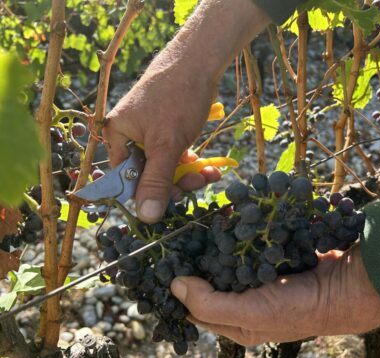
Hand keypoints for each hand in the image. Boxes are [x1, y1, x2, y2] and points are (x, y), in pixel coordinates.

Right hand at [103, 61, 218, 222]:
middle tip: (195, 183)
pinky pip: (174, 156)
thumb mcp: (166, 144)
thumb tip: (146, 217)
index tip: (169, 200)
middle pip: (146, 175)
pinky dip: (189, 163)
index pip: (124, 178)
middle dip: (173, 184)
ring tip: (207, 175)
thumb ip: (156, 181)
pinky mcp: (166, 132)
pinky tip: (206, 167)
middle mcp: (129, 137)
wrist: (198, 62)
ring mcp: (149, 134)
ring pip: (164, 167)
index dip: (145, 194)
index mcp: (117, 137)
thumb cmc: (177, 98)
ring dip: (186, 176)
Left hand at [171, 245, 379, 345]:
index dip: (176, 293)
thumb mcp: (251, 314)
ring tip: (194, 229)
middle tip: (176, 243)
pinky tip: (223, 222)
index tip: (160, 269)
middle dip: (192, 265)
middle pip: (207, 283)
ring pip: (223, 262)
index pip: (194, 311)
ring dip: (211, 247)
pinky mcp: (265, 259)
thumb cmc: (296, 308)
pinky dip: (232, 236)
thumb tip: (175, 286)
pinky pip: (241, 247)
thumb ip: (210, 304)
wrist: (342, 286)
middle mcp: (241, 302)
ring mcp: (253, 279)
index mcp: (234, 323)